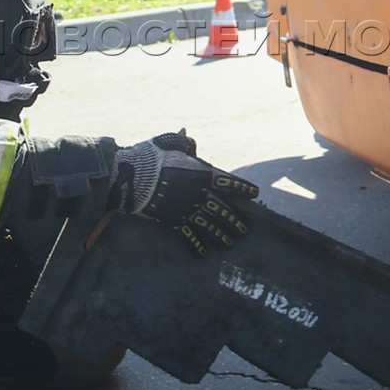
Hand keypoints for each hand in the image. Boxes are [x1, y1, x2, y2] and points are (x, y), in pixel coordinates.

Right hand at [110, 131, 255, 256]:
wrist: (135, 176)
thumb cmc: (152, 156)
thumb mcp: (170, 143)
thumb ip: (182, 142)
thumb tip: (187, 135)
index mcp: (202, 174)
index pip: (229, 182)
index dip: (243, 188)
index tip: (254, 193)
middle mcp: (199, 194)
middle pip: (223, 209)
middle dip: (235, 220)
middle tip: (244, 230)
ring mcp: (188, 209)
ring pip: (210, 225)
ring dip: (221, 235)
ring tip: (229, 244)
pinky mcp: (174, 220)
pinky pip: (188, 235)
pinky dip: (195, 245)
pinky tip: (202, 254)